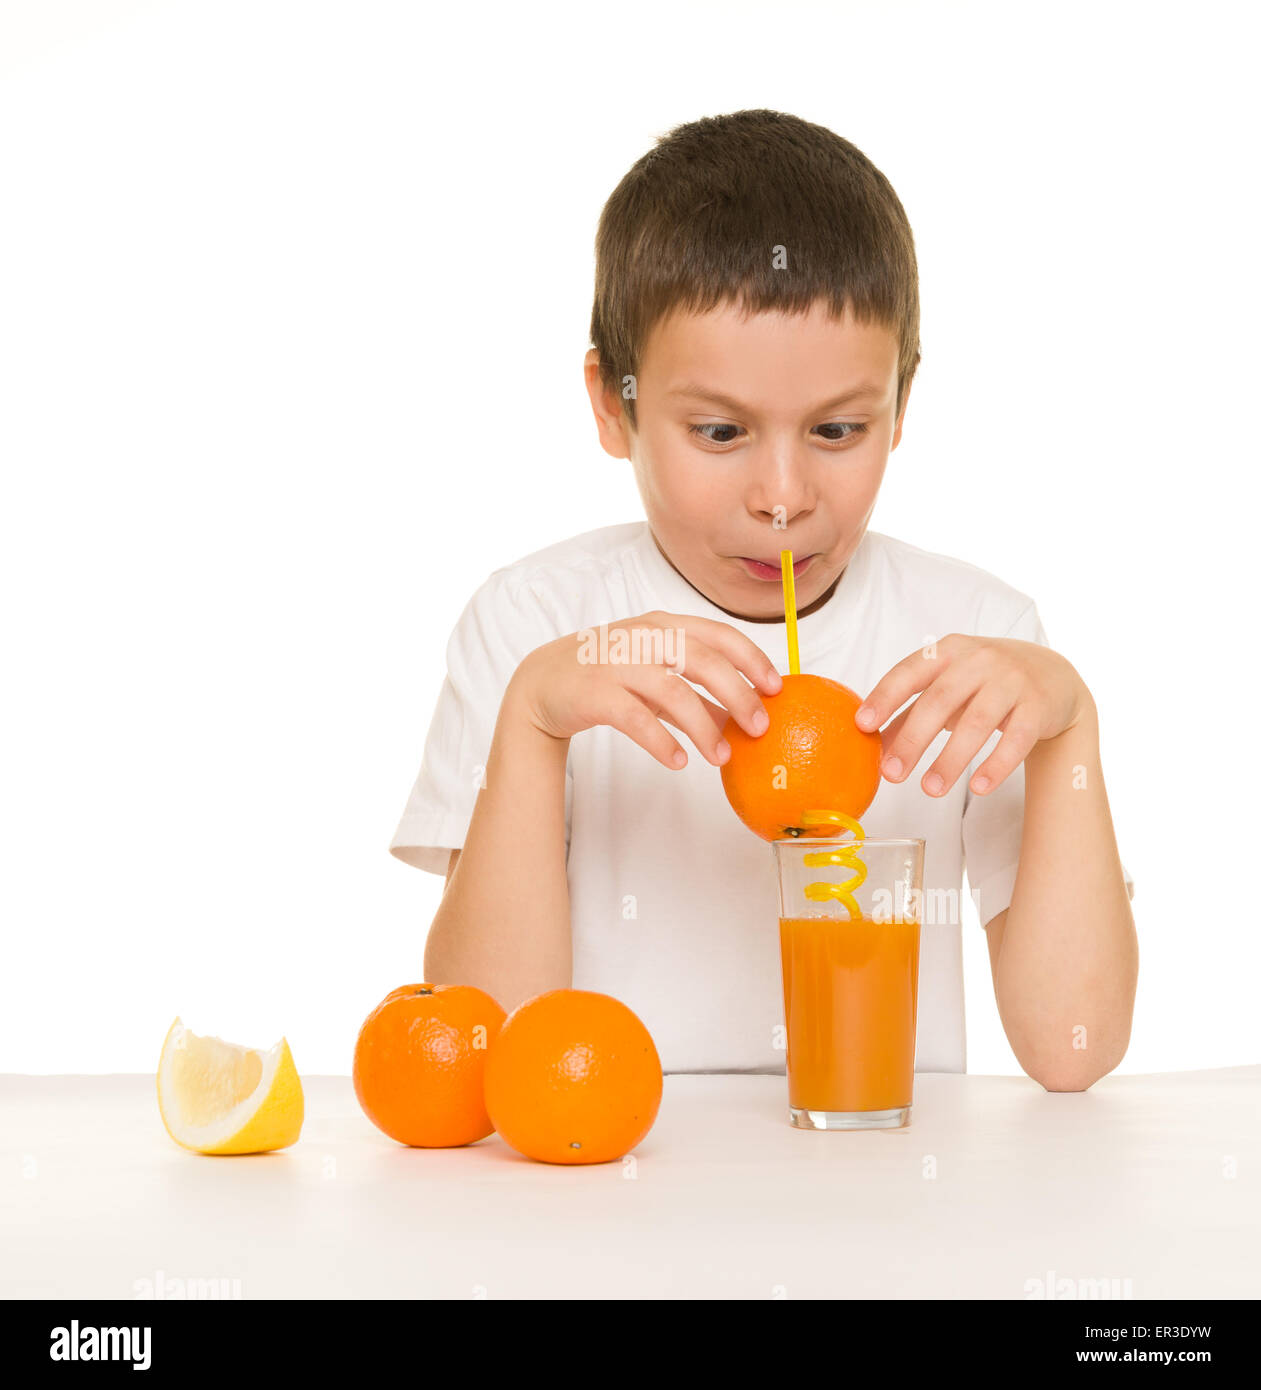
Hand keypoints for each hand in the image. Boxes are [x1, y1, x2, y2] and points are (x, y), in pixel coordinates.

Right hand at [509, 611, 782, 769]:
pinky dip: (660, 740)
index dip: (751, 659)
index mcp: (664, 625)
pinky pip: (635, 717)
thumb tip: (745, 719)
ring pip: (672, 691)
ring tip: (721, 758)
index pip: (718, 635)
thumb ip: (699, 695)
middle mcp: (643, 637)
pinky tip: (678, 761)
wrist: (543, 683)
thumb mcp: (657, 677)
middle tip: (759, 728)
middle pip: (702, 660)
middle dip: (737, 694)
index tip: (776, 688)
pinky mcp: (595, 693)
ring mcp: (617, 663)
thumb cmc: (609, 675)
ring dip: (703, 726)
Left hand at [855, 634, 1093, 796]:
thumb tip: (872, 746)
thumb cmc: (985, 683)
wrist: (1052, 675)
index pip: (909, 672)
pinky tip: (978, 787)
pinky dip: (996, 765)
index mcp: (947, 653)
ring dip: (951, 759)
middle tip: (892, 774)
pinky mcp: (1038, 706)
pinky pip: (1016, 739)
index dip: (885, 697)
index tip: (862, 724)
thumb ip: (908, 713)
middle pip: (940, 701)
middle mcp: (978, 661)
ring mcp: (1011, 681)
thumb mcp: (946, 689)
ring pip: (976, 723)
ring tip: (930, 789)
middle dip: (913, 740)